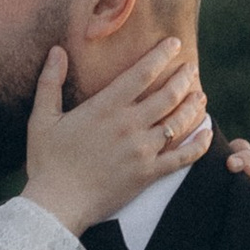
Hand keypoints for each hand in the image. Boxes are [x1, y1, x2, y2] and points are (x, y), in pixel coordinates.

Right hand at [21, 37, 210, 236]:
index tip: (175, 44)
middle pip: (168, 95)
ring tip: (201, 96)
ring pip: (178, 122)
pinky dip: (199, 145)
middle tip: (192, 68)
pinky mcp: (149, 174)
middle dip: (183, 78)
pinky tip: (207, 134)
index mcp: (106, 107)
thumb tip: (57, 50)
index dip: (162, 55)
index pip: (142, 72)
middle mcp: (129, 125)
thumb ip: (50, 83)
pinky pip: (182, 157)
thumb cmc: (47, 162)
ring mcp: (142, 150)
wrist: (57, 204)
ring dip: (193, 106)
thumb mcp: (42, 119)